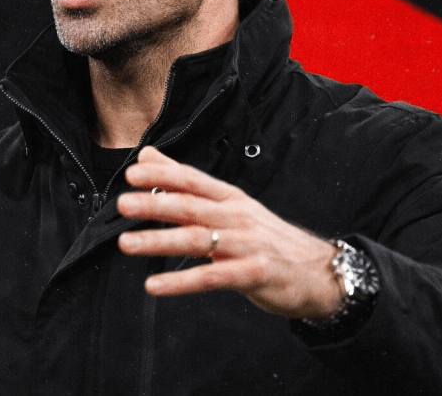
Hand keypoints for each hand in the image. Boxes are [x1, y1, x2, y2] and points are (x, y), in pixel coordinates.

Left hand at [116, 146, 341, 320]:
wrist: (318, 271)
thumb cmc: (266, 237)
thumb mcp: (230, 204)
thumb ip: (187, 183)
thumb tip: (149, 156)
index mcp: (230, 198)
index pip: (193, 179)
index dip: (163, 175)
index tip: (133, 173)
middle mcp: (236, 217)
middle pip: (191, 206)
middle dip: (155, 203)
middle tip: (123, 204)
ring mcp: (245, 245)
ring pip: (197, 240)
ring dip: (159, 241)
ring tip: (127, 243)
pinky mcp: (252, 274)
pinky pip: (211, 277)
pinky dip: (180, 281)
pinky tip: (154, 285)